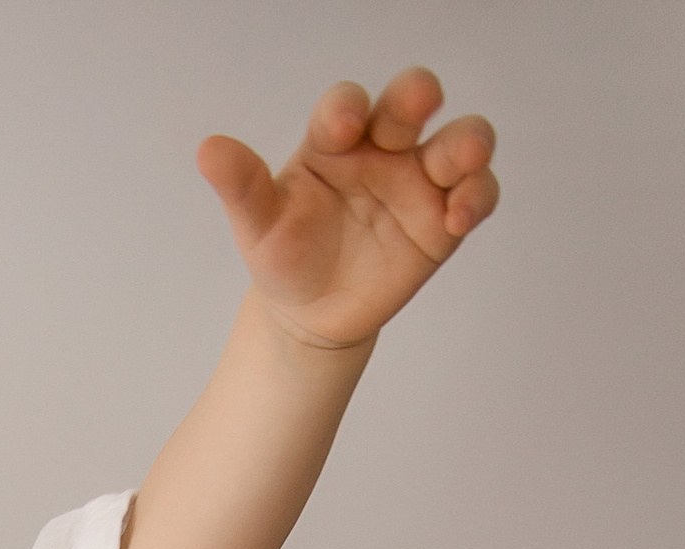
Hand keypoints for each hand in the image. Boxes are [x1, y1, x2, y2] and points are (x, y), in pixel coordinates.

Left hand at [200, 67, 497, 351]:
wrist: (310, 315)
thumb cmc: (285, 256)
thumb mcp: (257, 224)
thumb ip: (242, 186)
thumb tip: (208, 151)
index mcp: (334, 140)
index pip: (346, 106)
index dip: (347, 109)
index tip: (342, 127)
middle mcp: (382, 149)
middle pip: (410, 103)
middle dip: (416, 96)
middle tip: (417, 104)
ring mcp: (418, 181)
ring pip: (458, 141)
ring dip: (466, 142)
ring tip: (460, 161)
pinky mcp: (444, 220)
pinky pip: (476, 196)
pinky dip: (476, 198)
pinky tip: (457, 218)